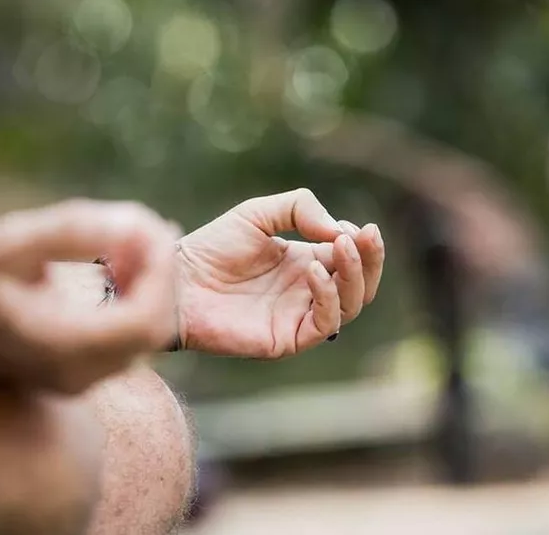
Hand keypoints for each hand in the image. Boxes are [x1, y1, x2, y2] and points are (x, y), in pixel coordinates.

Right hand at [0, 199, 177, 392]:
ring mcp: (81, 380)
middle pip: (155, 329)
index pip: (144, 320)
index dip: (162, 272)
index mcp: (62, 349)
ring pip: (148, 335)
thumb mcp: (6, 245)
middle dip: (161, 274)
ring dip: (151, 283)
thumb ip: (71, 232)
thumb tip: (135, 222)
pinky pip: (128, 338)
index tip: (155, 227)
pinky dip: (136, 297)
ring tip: (131, 239)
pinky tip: (119, 262)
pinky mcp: (80, 372)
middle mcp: (78, 375)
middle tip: (148, 228)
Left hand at [177, 189, 384, 357]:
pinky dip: (328, 296)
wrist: (178, 280)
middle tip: (365, 237)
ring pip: (351, 305)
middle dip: (370, 260)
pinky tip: (314, 269)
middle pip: (361, 285)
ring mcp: (298, 317)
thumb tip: (341, 231)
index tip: (360, 228)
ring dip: (354, 276)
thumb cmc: (212, 247)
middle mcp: (307, 292)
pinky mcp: (286, 339)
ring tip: (340, 247)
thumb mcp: (258, 214)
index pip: (352, 259)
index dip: (363, 244)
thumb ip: (301, 209)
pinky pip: (323, 323)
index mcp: (305, 263)